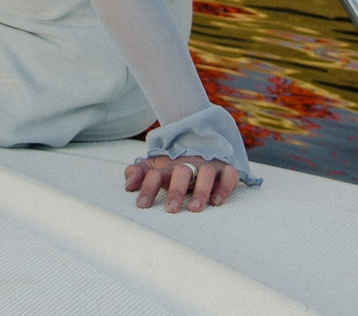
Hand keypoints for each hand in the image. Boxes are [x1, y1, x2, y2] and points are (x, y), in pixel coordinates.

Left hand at [124, 153, 241, 213]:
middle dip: (176, 191)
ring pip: (206, 173)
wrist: (200, 147)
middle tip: (171, 210)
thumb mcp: (153, 167)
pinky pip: (229, 175)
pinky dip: (225, 187)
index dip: (147, 189)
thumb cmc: (173, 167)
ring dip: (201, 190)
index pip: (155, 174)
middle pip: (182, 172)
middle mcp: (188, 165)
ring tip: (195, 208)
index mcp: (168, 167)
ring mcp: (208, 166)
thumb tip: (128, 185)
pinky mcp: (225, 169)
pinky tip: (217, 202)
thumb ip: (137, 173)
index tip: (142, 206)